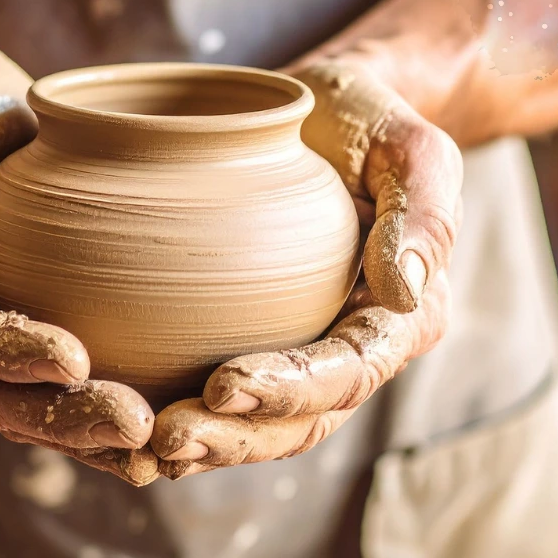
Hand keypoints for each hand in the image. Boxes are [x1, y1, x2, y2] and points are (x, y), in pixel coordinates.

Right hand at [0, 39, 160, 484]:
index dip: (6, 351)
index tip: (74, 358)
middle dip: (59, 417)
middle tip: (136, 424)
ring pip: (24, 405)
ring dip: (86, 434)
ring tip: (157, 445)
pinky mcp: (27, 332)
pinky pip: (54, 390)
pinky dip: (96, 419)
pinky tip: (157, 436)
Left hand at [151, 62, 461, 475]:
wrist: (328, 111)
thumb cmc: (371, 120)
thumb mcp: (412, 147)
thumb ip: (424, 213)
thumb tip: (403, 293)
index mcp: (404, 317)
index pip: (348, 371)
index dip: (288, 388)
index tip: (222, 383)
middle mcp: (356, 349)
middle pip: (301, 419)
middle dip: (236, 436)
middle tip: (166, 437)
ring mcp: (305, 349)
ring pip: (262, 423)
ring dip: (208, 441)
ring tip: (143, 446)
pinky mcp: (258, 337)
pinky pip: (228, 393)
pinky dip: (187, 412)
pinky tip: (133, 420)